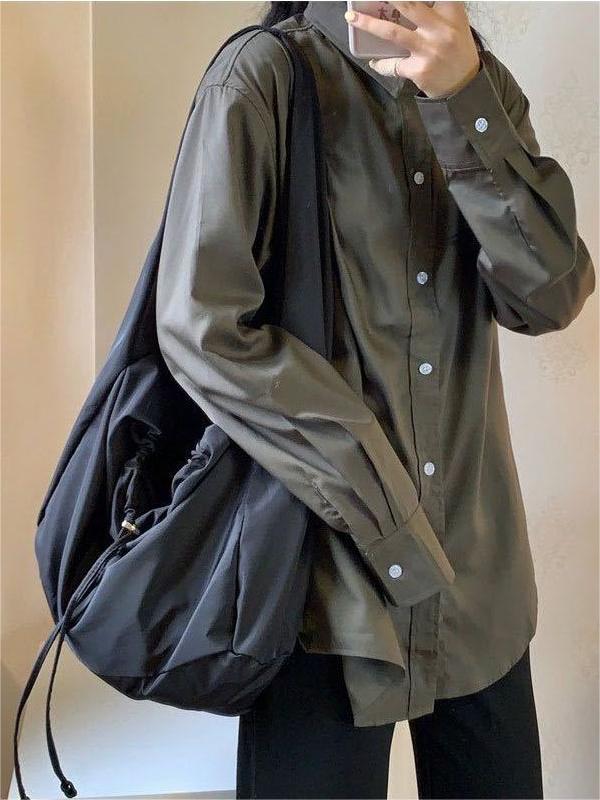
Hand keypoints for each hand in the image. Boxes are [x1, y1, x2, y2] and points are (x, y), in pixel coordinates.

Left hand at [344, 1, 480, 98]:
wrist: (464, 85)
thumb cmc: (456, 49)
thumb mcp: (455, 22)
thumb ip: (437, 8)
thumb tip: (402, 4)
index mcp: (451, 11)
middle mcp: (440, 29)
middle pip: (408, 4)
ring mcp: (428, 50)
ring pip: (393, 33)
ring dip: (369, 24)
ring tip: (352, 18)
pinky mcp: (418, 70)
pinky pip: (392, 65)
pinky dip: (380, 63)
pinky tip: (374, 61)